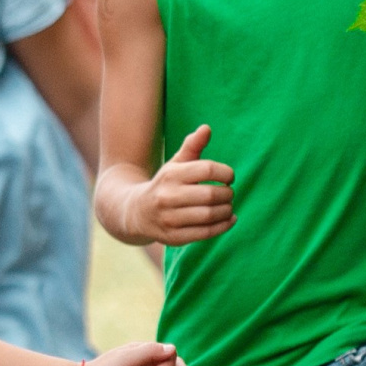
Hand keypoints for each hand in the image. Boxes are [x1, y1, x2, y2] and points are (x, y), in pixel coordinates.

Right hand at [126, 124, 232, 244]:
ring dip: (227, 210)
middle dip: (227, 194)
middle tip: (228, 194)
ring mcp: (169, 219)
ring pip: (209, 215)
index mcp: (170, 175)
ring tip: (228, 207)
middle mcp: (167, 197)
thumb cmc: (165, 185)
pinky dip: (223, 226)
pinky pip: (206, 233)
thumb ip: (192, 146)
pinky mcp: (173, 237)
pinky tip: (229, 219)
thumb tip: (207, 128)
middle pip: (210, 194)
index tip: (229, 178)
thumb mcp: (175, 164)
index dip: (226, 173)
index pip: (208, 169)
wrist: (136, 213)